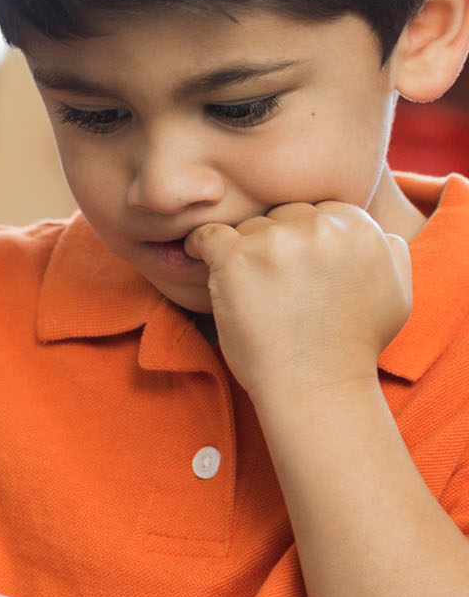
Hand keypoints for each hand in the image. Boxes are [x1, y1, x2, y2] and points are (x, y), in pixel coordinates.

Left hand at [185, 201, 411, 398]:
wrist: (316, 384)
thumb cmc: (354, 346)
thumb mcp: (396, 294)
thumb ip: (390, 251)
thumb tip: (374, 231)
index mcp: (361, 230)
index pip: (324, 211)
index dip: (308, 238)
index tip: (298, 265)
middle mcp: (321, 228)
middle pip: (286, 214)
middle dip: (279, 243)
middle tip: (275, 282)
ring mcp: (276, 241)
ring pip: (250, 227)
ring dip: (247, 250)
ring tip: (252, 289)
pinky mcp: (237, 259)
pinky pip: (208, 234)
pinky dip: (200, 244)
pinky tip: (200, 255)